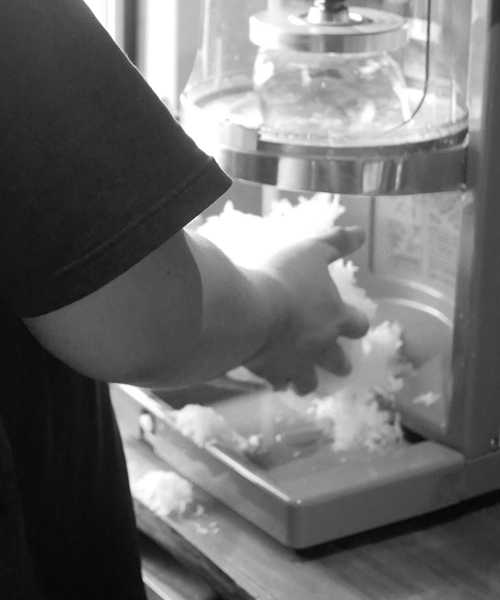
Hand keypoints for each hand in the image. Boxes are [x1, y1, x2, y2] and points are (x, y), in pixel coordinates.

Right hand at [244, 226, 368, 395]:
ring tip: (302, 380)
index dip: (356, 326)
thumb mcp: (313, 251)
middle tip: (337, 364)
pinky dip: (277, 381)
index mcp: (336, 317)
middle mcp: (322, 345)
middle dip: (339, 364)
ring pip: (310, 382)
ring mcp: (298, 363)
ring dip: (308, 380)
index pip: (359, 326)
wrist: (253, 311)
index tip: (351, 326)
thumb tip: (362, 233)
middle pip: (339, 363)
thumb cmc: (285, 278)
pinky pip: (279, 384)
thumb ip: (338, 242)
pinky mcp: (274, 373)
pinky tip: (272, 377)